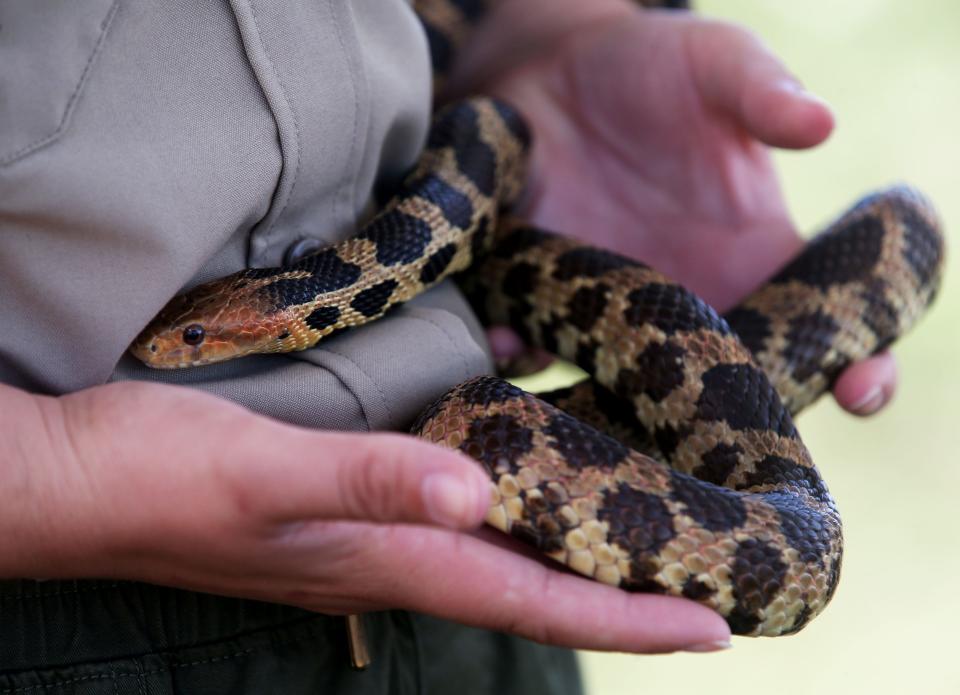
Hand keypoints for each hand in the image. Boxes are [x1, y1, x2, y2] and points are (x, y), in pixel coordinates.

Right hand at [0, 381, 729, 652]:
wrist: (78, 483)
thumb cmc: (158, 476)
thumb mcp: (261, 470)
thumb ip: (367, 483)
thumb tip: (474, 495)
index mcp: (389, 557)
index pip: (537, 600)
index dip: (629, 619)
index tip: (713, 631)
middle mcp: (390, 558)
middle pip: (533, 590)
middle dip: (620, 600)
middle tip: (697, 592)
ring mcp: (363, 541)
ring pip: (496, 561)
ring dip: (568, 563)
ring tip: (633, 549)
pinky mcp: (336, 514)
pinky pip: (445, 525)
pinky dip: (503, 521)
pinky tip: (513, 492)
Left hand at [456, 2, 894, 415]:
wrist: (545, 79)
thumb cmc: (649, 69)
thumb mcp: (712, 67)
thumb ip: (759, 91)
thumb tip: (818, 121)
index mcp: (759, 261)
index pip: (829, 329)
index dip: (859, 362)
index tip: (862, 385)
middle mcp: (694, 311)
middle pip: (733, 395)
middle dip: (733, 429)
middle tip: (727, 444)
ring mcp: (617, 323)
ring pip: (629, 397)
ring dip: (619, 413)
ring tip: (611, 406)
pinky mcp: (543, 311)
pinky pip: (539, 351)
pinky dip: (526, 355)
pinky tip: (515, 340)